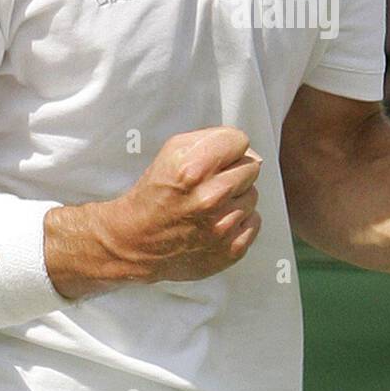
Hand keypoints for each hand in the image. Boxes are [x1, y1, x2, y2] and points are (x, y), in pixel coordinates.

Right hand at [101, 127, 262, 283]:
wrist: (136, 242)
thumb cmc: (155, 194)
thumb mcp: (172, 152)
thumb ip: (211, 141)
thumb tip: (248, 150)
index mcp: (192, 169)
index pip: (240, 141)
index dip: (228, 147)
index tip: (216, 157)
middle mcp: (210, 198)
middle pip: (252, 167)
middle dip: (234, 171)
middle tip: (211, 183)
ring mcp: (223, 227)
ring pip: (253, 195)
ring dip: (236, 198)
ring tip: (210, 205)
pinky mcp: (231, 250)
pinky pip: (254, 221)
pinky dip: (239, 222)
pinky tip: (216, 223)